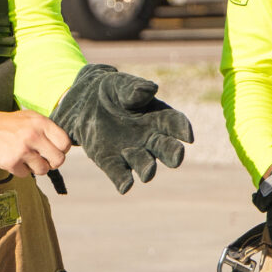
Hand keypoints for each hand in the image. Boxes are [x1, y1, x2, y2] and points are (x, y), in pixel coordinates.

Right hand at [0, 107, 69, 176]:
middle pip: (58, 160)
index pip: (65, 143)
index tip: (53, 149)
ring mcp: (22, 150)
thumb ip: (48, 130)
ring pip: (43, 170)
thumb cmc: (10, 124)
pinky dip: (21, 170)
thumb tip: (64, 147)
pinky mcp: (11, 162)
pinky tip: (14, 159)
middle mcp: (33, 135)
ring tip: (26, 158)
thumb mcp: (31, 118)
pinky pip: (26, 174)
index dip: (62, 150)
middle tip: (43, 159)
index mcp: (41, 123)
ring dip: (36, 167)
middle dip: (52, 162)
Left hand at [51, 64, 194, 193]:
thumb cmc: (111, 90)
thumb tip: (150, 90)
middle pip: (165, 148)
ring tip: (148, 173)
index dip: (182, 129)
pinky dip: (123, 180)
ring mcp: (132, 152)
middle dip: (172, 154)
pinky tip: (125, 186)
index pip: (174, 123)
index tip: (187, 136)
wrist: (84, 102)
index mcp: (158, 117)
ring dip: (147, 169)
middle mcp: (150, 138)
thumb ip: (133, 89)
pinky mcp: (111, 162)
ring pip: (144, 163)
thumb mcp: (119, 84)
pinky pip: (119, 173)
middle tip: (177, 158)